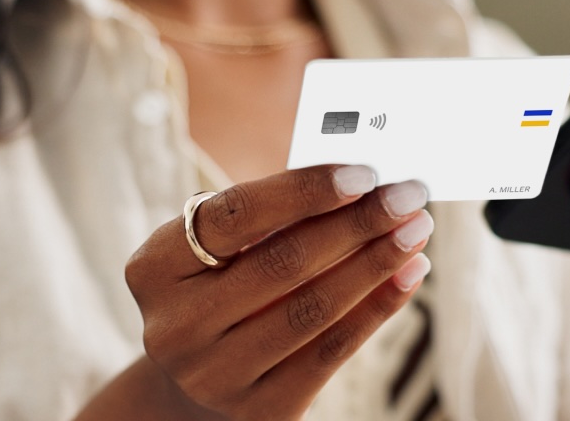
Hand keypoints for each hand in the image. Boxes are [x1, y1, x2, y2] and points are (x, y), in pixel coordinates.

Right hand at [121, 165, 433, 420]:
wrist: (190, 385)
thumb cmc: (217, 291)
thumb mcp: (216, 253)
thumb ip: (269, 219)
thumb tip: (359, 185)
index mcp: (154, 269)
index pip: (236, 216)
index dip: (304, 190)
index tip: (363, 172)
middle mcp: (176, 326)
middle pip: (282, 262)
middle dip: (356, 223)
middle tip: (407, 195)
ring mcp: (215, 374)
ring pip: (313, 308)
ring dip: (377, 263)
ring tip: (416, 231)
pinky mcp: (259, 410)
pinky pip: (332, 351)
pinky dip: (378, 308)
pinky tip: (408, 275)